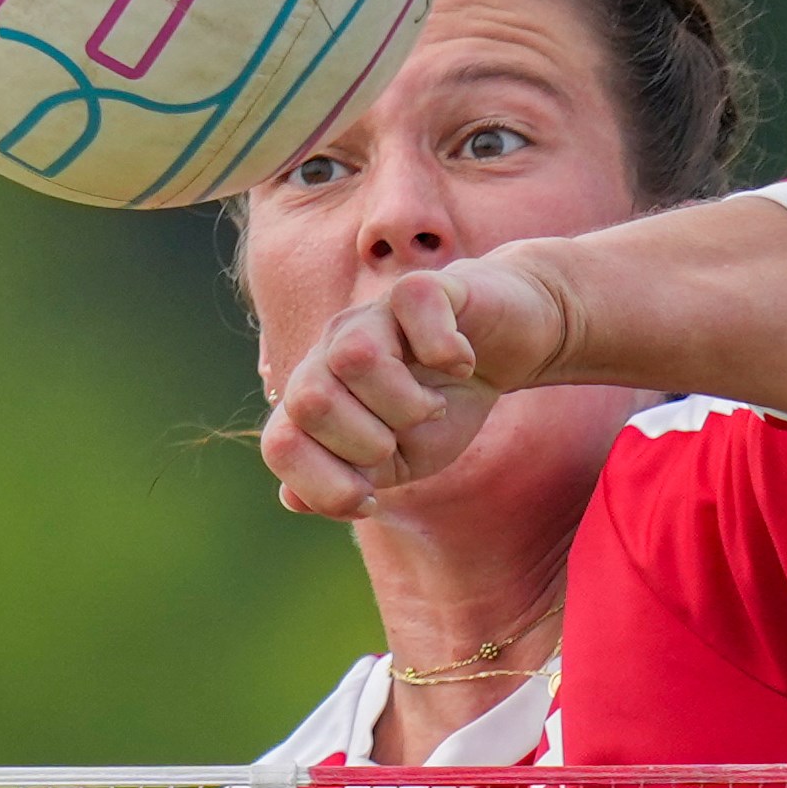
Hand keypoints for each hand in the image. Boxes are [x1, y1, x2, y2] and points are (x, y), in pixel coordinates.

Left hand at [260, 254, 565, 519]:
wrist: (506, 347)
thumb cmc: (445, 403)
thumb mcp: (398, 460)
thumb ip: (345, 479)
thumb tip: (291, 498)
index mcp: (320, 396)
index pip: (279, 443)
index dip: (322, 485)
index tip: (370, 498)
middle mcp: (333, 349)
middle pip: (307, 400)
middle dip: (365, 443)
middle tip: (403, 436)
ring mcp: (373, 314)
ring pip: (353, 358)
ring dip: (405, 403)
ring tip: (433, 405)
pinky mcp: (419, 289)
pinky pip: (413, 311)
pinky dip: (448, 353)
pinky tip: (462, 362)